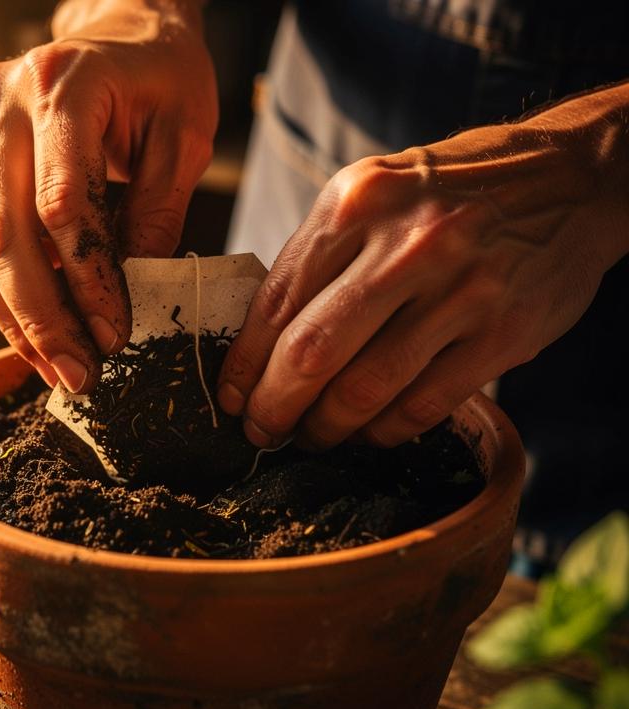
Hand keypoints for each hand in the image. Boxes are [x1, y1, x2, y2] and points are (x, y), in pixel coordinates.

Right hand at [0, 0, 216, 392]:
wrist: (122, 25)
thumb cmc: (162, 73)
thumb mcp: (184, 135)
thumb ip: (156, 213)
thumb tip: (133, 299)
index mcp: (63, 85)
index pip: (61, 205)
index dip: (86, 280)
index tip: (115, 334)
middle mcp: (3, 104)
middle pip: (4, 234)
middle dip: (41, 317)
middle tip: (76, 375)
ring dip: (11, 317)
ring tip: (51, 367)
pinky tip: (27, 332)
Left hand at [217, 84, 628, 448]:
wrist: (573, 177)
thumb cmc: (452, 192)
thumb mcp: (374, 191)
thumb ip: (322, 253)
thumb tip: (261, 336)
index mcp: (358, 202)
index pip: (278, 299)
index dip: (244, 362)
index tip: (231, 396)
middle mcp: (407, 244)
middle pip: (312, 351)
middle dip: (275, 405)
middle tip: (262, 429)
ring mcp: (461, 290)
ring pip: (365, 388)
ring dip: (327, 427)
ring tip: (313, 435)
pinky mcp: (504, 333)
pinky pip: (424, 404)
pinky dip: (385, 431)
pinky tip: (370, 432)